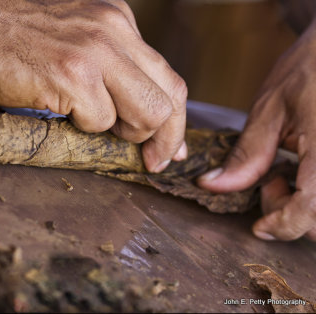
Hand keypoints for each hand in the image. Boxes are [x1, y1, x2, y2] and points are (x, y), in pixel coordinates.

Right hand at [0, 0, 186, 172]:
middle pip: (170, 100)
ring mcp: (95, 52)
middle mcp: (115, 32)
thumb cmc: (17, 39)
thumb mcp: (79, 39)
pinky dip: (85, 128)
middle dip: (164, 140)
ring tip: (95, 126)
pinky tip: (62, 112)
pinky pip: (100, 121)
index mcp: (120, 24)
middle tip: (149, 158)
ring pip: (148, 114)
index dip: (176, 123)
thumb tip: (140, 115)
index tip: (169, 149)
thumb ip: (114, 71)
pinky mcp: (72, 74)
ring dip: (126, 134)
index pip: (170, 80)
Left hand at [198, 19, 315, 241]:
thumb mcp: (271, 111)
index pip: (311, 209)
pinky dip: (313, 195)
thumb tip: (213, 185)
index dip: (283, 225)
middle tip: (267, 184)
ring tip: (283, 176)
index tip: (259, 226)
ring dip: (304, 206)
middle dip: (290, 213)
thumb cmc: (309, 68)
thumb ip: (246, 155)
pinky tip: (298, 173)